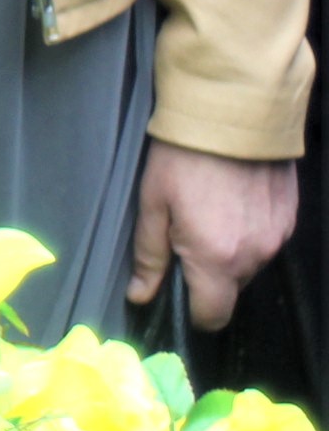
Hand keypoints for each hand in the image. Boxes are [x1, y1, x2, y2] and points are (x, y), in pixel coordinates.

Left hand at [129, 141, 300, 330]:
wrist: (233, 114)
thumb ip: (149, 256)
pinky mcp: (289, 218)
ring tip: (209, 213)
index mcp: (216, 259)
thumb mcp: (153, 204)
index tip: (178, 292)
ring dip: (229, 253)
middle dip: (208, 275)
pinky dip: (248, 232)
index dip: (193, 311)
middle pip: (231, 289)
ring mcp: (277, 237)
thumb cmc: (183, 157)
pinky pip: (266, 241)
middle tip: (186, 236)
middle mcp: (254, 256)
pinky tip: (231, 203)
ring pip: (249, 265)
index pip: (212, 315)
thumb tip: (140, 295)